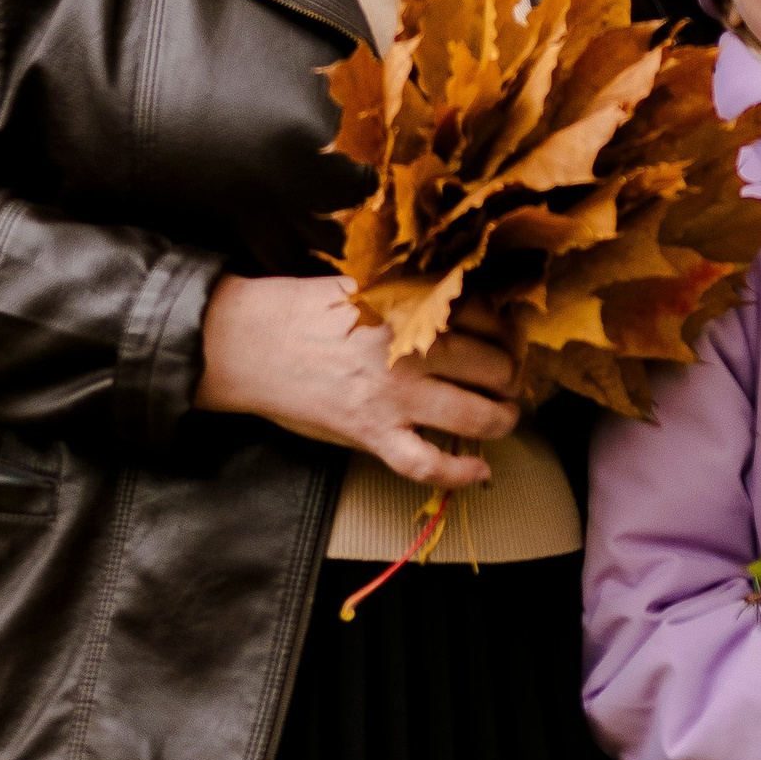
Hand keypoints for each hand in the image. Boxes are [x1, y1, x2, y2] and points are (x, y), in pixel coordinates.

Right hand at [195, 274, 517, 488]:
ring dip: (502, 420)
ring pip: (475, 415)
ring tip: (505, 418)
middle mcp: (410, 352)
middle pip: (492, 367)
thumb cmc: (304, 310)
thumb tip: (460, 300)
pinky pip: (428, 464)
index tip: (507, 339)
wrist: (250, 342)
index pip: (486, 318)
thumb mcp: (366, 286)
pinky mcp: (372, 433)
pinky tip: (481, 472)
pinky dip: (461, 473)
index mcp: (410, 309)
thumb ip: (412, 294)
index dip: (506, 332)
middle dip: (510, 376)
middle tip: (509, 380)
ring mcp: (393, 397)